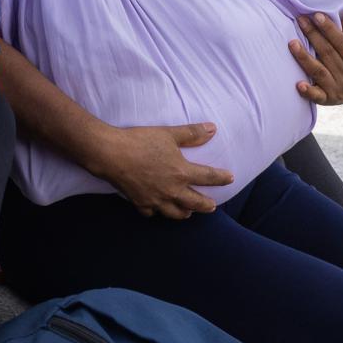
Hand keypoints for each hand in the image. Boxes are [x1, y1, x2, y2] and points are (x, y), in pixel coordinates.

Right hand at [93, 122, 233, 217]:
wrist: (111, 154)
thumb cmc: (140, 141)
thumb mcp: (168, 133)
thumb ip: (192, 133)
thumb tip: (213, 129)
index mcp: (182, 172)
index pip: (209, 177)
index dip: (221, 178)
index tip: (230, 178)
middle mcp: (172, 190)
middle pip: (195, 202)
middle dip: (206, 205)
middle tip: (212, 206)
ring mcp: (156, 199)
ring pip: (175, 213)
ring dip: (184, 212)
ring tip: (188, 212)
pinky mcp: (140, 203)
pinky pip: (152, 213)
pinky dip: (156, 212)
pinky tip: (157, 209)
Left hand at [290, 7, 342, 105]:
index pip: (342, 43)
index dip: (329, 29)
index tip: (316, 15)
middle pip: (328, 53)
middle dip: (313, 36)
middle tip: (300, 20)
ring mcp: (338, 89)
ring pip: (318, 71)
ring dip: (304, 57)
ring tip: (292, 43)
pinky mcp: (327, 100)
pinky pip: (317, 96)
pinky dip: (308, 91)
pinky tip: (298, 84)